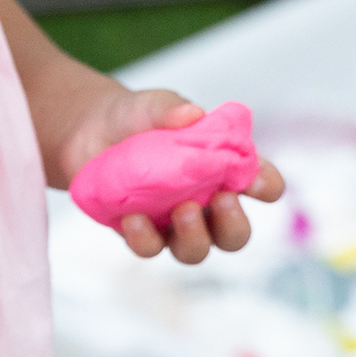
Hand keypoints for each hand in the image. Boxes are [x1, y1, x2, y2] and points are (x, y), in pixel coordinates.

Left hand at [62, 84, 284, 265]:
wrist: (89, 130)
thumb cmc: (136, 117)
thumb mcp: (154, 105)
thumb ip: (172, 108)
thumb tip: (192, 113)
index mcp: (223, 170)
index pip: (260, 184)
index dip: (266, 185)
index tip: (257, 181)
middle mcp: (205, 205)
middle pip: (234, 234)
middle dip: (235, 225)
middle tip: (222, 200)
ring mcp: (173, 224)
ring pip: (196, 252)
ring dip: (196, 238)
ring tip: (183, 211)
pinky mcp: (141, 233)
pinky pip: (149, 248)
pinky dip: (144, 238)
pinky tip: (133, 218)